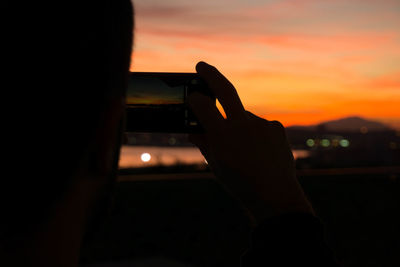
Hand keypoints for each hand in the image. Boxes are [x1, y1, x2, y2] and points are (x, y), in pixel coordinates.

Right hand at [188, 62, 313, 222]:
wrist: (275, 196)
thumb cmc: (240, 183)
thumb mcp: (215, 165)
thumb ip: (203, 143)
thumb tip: (193, 129)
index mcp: (223, 136)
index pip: (203, 105)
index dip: (194, 98)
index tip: (192, 96)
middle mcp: (243, 125)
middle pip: (226, 89)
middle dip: (211, 74)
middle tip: (201, 65)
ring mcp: (262, 124)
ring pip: (243, 116)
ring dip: (238, 126)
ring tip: (244, 151)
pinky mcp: (276, 127)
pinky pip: (259, 124)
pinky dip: (254, 134)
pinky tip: (257, 152)